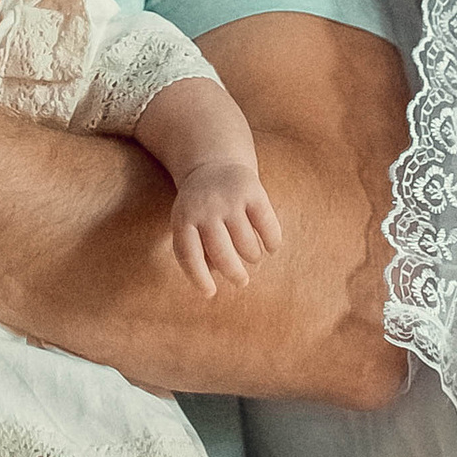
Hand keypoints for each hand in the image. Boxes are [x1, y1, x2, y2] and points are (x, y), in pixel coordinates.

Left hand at [168, 158, 284, 296]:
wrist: (213, 163)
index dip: (199, 278)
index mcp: (184, 219)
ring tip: (252, 256)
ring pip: (248, 245)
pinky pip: (268, 227)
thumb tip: (212, 281)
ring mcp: (230, 198)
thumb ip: (195, 253)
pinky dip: (272, 242)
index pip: (189, 255)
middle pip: (222, 255)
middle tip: (241, 281)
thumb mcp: (187, 226)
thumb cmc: (200, 209)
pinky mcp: (253, 190)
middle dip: (235, 274)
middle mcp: (206, 208)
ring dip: (253, 257)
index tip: (210, 293)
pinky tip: (271, 247)